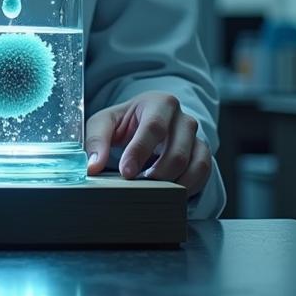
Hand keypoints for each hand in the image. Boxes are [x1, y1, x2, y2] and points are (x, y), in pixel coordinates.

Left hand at [84, 91, 211, 191]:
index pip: (154, 128)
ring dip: (173, 183)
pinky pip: (202, 173)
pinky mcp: (202, 152)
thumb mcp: (105, 122)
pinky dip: (188, 186)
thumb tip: (92, 166)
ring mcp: (196, 136)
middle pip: (177, 151)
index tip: (126, 173)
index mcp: (160, 103)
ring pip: (193, 164)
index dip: (140, 152)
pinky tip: (170, 192)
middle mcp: (182, 118)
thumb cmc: (126, 123)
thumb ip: (96, 140)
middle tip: (139, 187)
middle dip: (157, 174)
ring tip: (153, 190)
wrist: (147, 122)